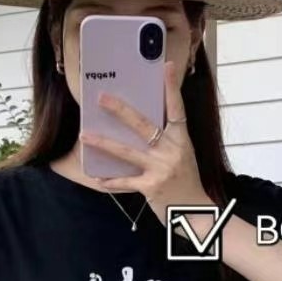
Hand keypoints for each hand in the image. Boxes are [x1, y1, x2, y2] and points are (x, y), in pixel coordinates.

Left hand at [78, 60, 211, 225]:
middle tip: (102, 98)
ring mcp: (161, 169)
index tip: (167, 67)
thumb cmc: (187, 183)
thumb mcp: (183, 156)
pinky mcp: (151, 187)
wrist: (195, 213)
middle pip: (143, 125)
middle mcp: (172, 152)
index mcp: (182, 140)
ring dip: (103, 143)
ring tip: (85, 136)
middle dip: (121, 111)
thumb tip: (143, 127)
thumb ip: (166, 142)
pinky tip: (97, 179)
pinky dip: (111, 181)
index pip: (177, 109)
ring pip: (127, 152)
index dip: (171, 88)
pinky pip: (125, 182)